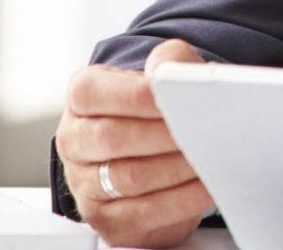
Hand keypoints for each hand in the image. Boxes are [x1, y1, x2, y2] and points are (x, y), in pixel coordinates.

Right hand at [54, 40, 214, 246]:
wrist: (155, 147)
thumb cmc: (155, 106)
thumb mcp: (163, 71)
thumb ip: (169, 61)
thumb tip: (175, 76)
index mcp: (82, 97)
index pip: (92, 94)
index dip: (133, 96)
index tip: (168, 97)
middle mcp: (75, 141)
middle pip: (111, 137)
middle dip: (161, 134)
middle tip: (198, 130)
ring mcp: (86, 185)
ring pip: (128, 178)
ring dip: (175, 168)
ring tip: (207, 157)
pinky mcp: (109, 221)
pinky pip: (143, 214)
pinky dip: (181, 201)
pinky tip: (204, 187)